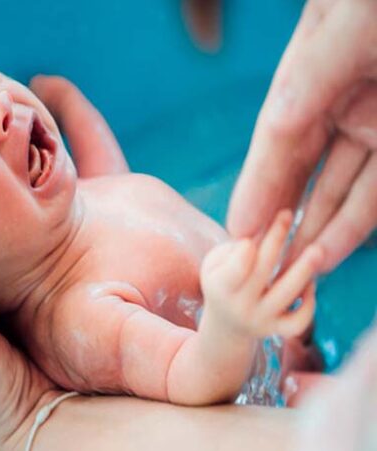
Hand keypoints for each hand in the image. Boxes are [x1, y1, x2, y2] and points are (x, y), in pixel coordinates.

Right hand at [202, 211, 321, 339]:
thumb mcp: (213, 264)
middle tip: (286, 214)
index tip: (251, 236)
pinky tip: (309, 285)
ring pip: (286, 294)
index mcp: (219, 287)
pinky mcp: (279, 330)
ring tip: (317, 250)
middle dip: (275, 238)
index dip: (246, 249)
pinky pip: (299, 320)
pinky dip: (309, 303)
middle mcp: (239, 306)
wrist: (226, 327)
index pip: (236, 267)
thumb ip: (233, 249)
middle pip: (262, 271)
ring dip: (303, 270)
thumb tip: (263, 239)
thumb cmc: (223, 283)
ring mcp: (260, 321)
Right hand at [227, 0, 375, 272]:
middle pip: (301, 174)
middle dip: (279, 223)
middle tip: (255, 273)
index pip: (273, 146)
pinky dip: (353, 224)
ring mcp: (374, 120)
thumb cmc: (371, 1)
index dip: (255, 193)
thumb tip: (269, 145)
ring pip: (340, 189)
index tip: (235, 239)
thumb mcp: (339, 38)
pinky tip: (328, 252)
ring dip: (315, 233)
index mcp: (310, 74)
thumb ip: (302, 93)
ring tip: (290, 275)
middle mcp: (338, 102)